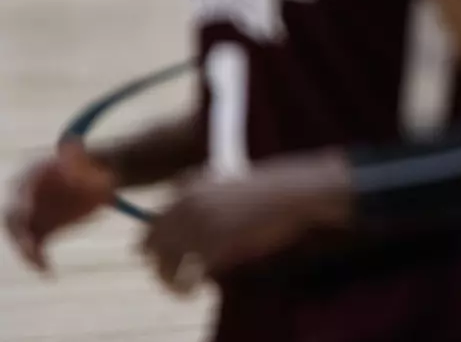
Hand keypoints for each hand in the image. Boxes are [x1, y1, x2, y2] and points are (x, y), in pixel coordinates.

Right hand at [4, 141, 115, 272]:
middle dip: (20, 238)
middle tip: (32, 253)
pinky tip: (48, 271)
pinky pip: (34, 248)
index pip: (18, 196)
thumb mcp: (86, 159)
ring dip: (28, 253)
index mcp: (30, 179)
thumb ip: (77, 154)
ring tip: (43, 267)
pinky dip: (38, 260)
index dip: (20, 207)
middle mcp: (24, 199)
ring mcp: (31, 216)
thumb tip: (72, 142)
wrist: (99, 179)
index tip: (25, 216)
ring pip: (21, 238)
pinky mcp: (41, 231)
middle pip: (13, 221)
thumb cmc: (92, 165)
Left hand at [141, 155, 348, 294]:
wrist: (293, 194)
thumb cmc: (266, 190)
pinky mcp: (214, 246)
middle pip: (151, 245)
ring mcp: (198, 225)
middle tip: (173, 277)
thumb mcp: (225, 184)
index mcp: (187, 189)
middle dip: (160, 264)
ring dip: (170, 281)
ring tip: (184, 291)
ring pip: (165, 264)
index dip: (156, 245)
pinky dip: (190, 286)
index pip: (152, 225)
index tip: (161, 258)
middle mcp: (186, 206)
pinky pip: (190, 274)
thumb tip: (173, 225)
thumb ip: (197, 199)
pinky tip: (196, 291)